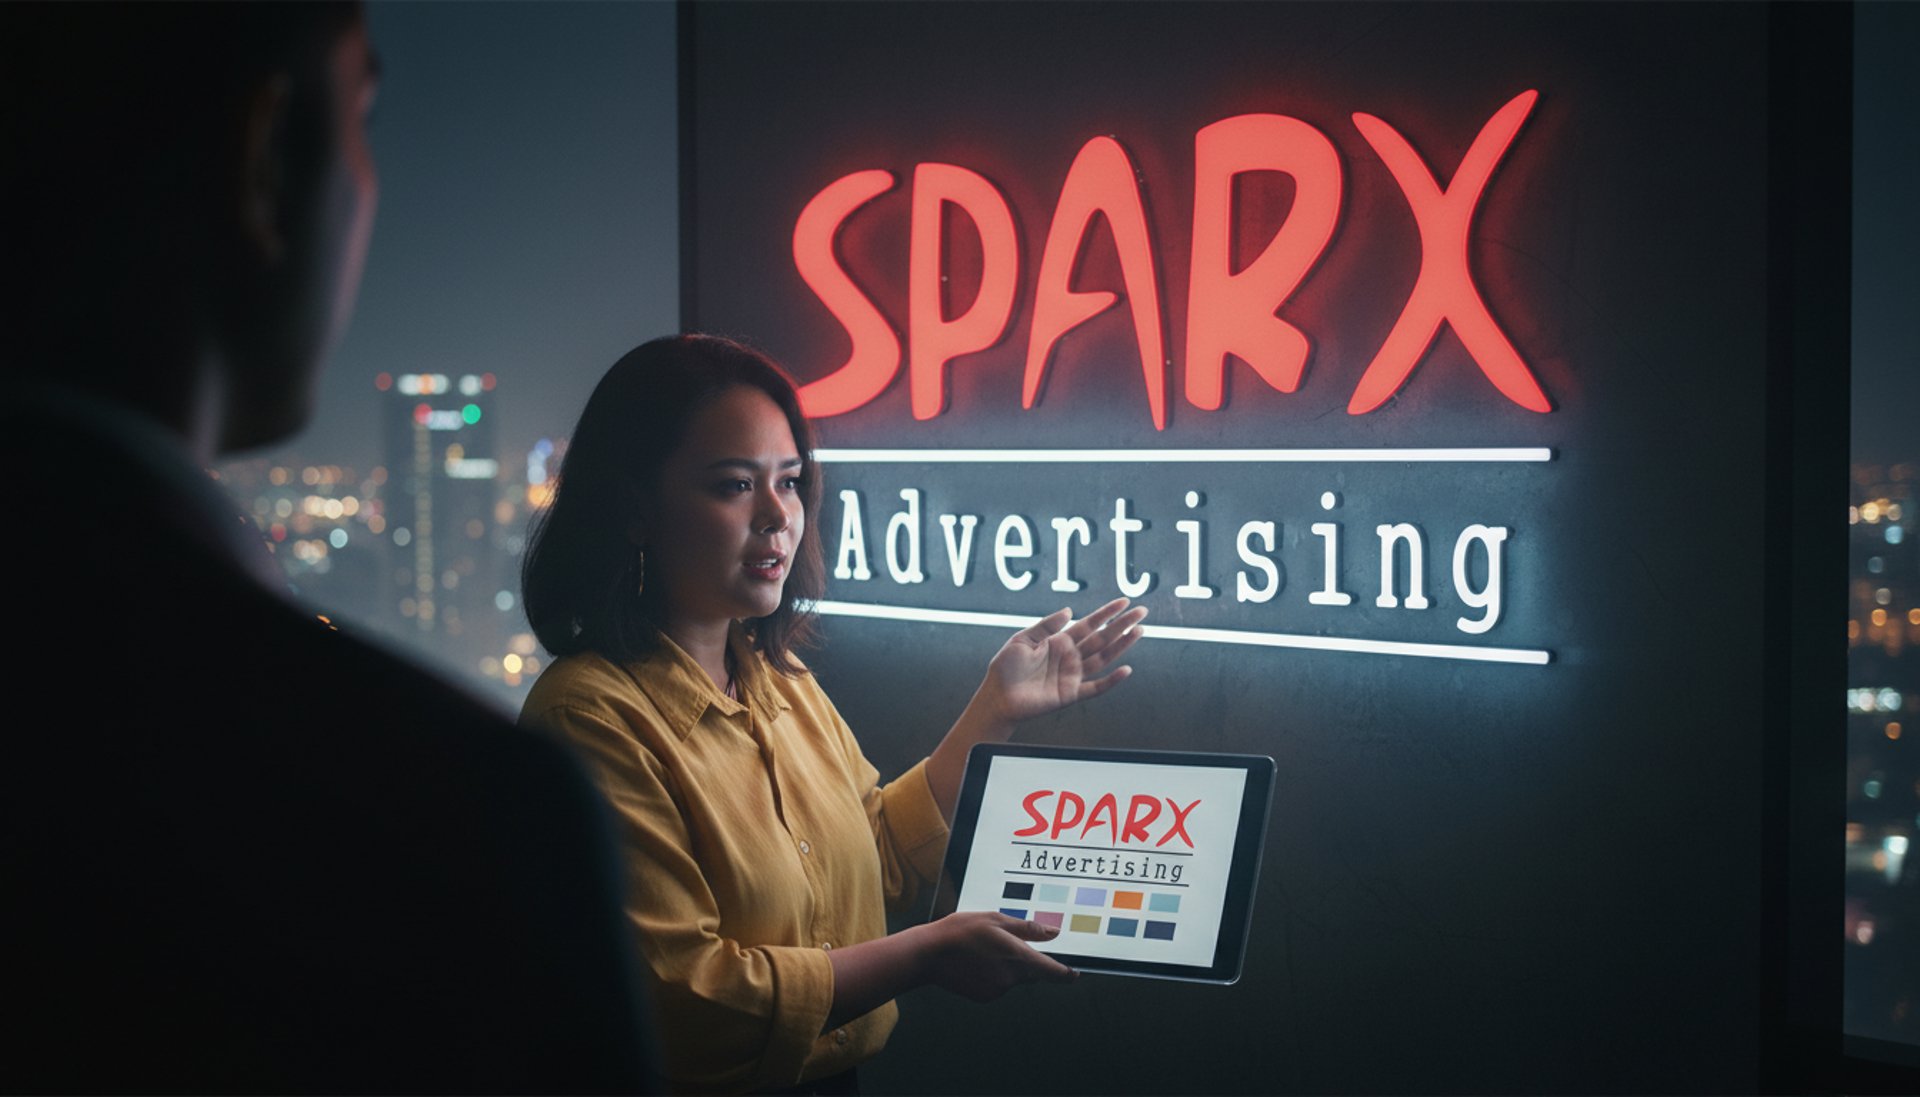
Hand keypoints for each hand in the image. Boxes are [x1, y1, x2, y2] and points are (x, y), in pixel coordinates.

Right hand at [916, 912, 1077, 1001]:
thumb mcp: (996, 919)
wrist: (929, 954)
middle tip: (1004, 944)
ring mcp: (997, 990)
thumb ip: (1028, 929)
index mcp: (1018, 956)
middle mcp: (1011, 977)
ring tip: (982, 949)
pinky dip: (992, 975)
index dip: (1067, 974)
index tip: (1075, 974)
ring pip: (1013, 978)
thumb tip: (1054, 932)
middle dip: (1025, 960)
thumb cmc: (961, 931)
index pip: (1053, 971)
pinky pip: (997, 986)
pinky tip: (975, 962)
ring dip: (1006, 967)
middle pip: (1031, 972)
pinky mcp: (984, 997)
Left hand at [975, 597, 1146, 724]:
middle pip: (1102, 638)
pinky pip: (1096, 687)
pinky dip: (1111, 681)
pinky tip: (1125, 670)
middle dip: (1122, 625)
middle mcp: (1070, 657)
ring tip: (1138, 631)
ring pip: (1104, 658)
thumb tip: (1069, 610)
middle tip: (1141, 612)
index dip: (1107, 613)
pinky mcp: (1071, 694)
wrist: (997, 696)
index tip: (1124, 602)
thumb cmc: (1005, 668)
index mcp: (1060, 642)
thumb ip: (1047, 625)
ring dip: (1122, 646)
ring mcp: (1072, 675)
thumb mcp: (1023, 639)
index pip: (1089, 624)